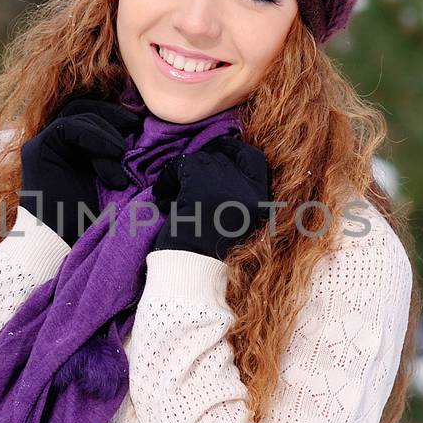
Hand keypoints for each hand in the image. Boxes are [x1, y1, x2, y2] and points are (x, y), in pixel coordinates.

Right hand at [20, 98, 140, 246]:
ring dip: (106, 133)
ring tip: (123, 154)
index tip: (138, 126)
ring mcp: (42, 144)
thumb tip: (141, 140)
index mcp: (69, 148)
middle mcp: (53, 143)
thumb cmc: (86, 221)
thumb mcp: (108, 181)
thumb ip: (114, 158)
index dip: (113, 115)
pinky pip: (68, 128)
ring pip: (77, 116)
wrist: (60, 242)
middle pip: (82, 108)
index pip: (89, 115)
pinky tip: (112, 153)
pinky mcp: (38, 149)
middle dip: (111, 114)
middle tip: (134, 126)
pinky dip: (94, 136)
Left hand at [151, 135, 271, 260]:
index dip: (235, 151)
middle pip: (224, 158)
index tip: (218, 152)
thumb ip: (234, 192)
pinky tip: (162, 195)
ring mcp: (226, 186)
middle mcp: (249, 191)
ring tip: (172, 194)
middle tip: (186, 174)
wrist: (189, 272)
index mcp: (260, 201)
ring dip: (182, 173)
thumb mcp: (233, 220)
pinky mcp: (201, 185)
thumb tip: (218, 161)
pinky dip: (167, 178)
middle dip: (202, 164)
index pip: (254, 160)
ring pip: (201, 160)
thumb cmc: (206, 251)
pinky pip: (182, 165)